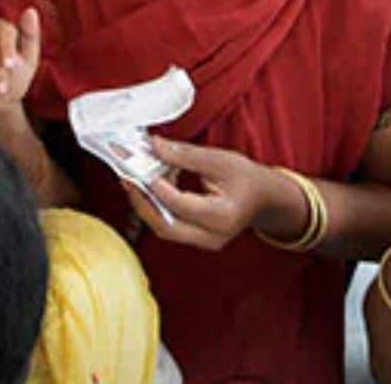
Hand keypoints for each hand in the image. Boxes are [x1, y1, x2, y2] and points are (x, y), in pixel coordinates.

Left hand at [126, 138, 279, 251]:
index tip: (139, 166)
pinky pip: (168, 226)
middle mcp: (213, 237)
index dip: (157, 186)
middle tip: (126, 176)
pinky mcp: (195, 240)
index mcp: (224, 217)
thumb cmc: (246, 178)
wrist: (263, 198)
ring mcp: (203, 243)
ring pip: (163, 228)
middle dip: (142, 201)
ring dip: (145, 204)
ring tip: (134, 178)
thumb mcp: (220, 159)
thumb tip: (154, 146)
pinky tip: (149, 187)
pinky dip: (156, 207)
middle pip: (165, 226)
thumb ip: (185, 155)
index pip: (182, 205)